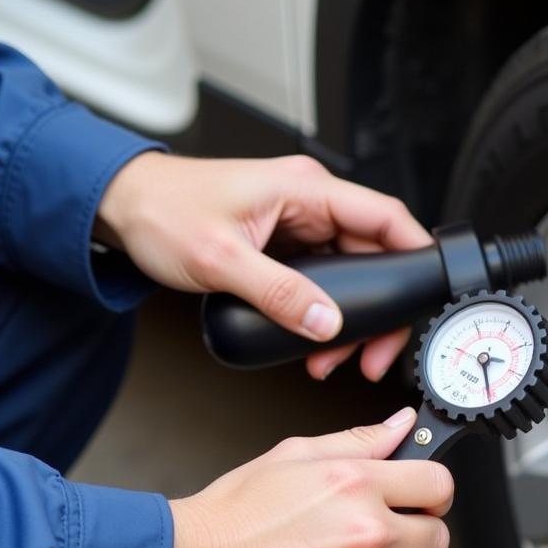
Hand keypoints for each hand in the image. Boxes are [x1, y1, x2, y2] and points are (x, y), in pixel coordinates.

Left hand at [95, 152, 430, 379]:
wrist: (120, 208)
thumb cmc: (161, 211)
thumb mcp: (220, 260)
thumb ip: (278, 294)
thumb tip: (327, 323)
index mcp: (305, 190)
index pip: (384, 216)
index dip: (414, 252)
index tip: (427, 290)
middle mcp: (309, 203)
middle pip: (374, 254)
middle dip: (379, 308)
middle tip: (370, 354)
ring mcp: (299, 224)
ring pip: (351, 273)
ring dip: (350, 317)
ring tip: (334, 358)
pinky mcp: (286, 244)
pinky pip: (324, 280)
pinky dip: (326, 312)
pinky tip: (316, 341)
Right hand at [154, 407, 452, 547]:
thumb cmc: (236, 514)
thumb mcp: (295, 456)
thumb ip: (361, 441)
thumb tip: (403, 425)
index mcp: (358, 486)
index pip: (440, 485)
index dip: (432, 490)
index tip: (421, 497)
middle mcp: (368, 536)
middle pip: (437, 538)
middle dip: (415, 531)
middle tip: (375, 531)